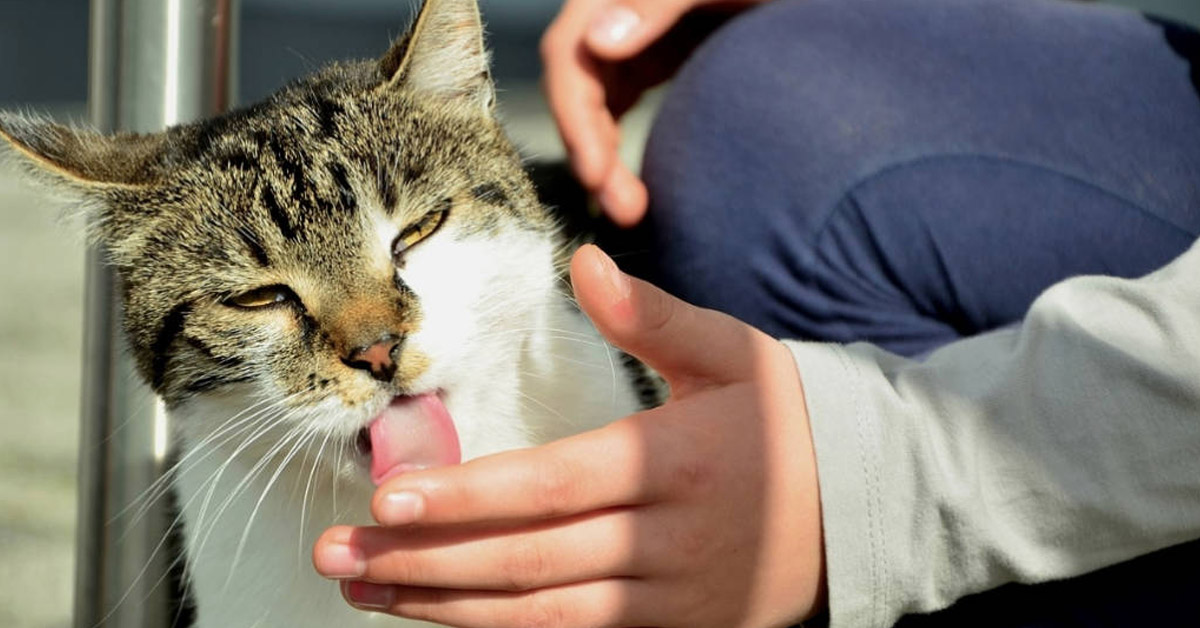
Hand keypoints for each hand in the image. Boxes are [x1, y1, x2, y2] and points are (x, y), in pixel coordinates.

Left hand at [314, 245, 825, 626]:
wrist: (863, 506)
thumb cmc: (787, 420)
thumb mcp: (734, 352)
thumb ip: (653, 315)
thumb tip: (585, 263)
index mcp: (680, 462)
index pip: (553, 485)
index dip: (467, 497)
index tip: (388, 498)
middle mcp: (670, 541)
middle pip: (529, 560)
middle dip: (425, 561)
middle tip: (339, 555)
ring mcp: (671, 601)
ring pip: (541, 614)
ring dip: (445, 607)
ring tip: (367, 591)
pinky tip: (442, 618)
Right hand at [542, 0, 764, 225]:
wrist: (808, 2)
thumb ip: (658, 1)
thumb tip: (598, 43)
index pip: (570, 55)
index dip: (573, 117)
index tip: (593, 173)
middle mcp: (614, 13)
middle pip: (577, 88)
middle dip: (589, 152)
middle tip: (623, 210)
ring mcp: (632, 37)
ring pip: (593, 103)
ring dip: (602, 157)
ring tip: (629, 209)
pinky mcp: (652, 57)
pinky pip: (616, 105)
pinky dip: (615, 144)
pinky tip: (630, 181)